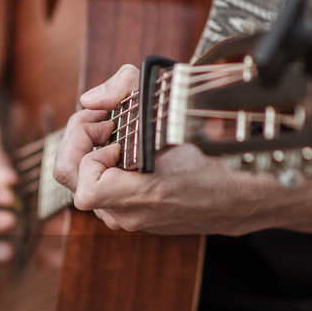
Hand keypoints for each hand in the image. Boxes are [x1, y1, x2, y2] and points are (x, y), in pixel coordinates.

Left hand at [54, 64, 275, 235]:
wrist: (241, 195)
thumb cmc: (213, 151)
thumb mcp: (176, 108)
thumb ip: (127, 91)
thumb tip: (90, 98)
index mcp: (141, 195)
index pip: (85, 185)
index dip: (89, 150)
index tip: (113, 130)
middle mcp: (128, 214)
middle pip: (70, 178)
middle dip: (80, 140)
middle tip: (104, 120)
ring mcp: (127, 220)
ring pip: (82, 183)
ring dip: (91, 151)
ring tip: (117, 131)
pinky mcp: (130, 218)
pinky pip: (99, 190)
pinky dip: (103, 166)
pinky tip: (125, 150)